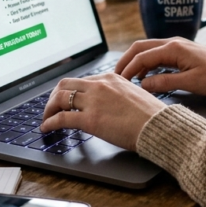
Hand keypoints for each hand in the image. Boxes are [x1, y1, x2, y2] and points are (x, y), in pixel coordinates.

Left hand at [40, 73, 165, 150]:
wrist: (159, 126)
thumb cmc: (152, 116)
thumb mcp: (133, 95)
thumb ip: (117, 95)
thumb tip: (109, 104)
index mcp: (111, 78)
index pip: (82, 81)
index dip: (70, 91)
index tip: (66, 100)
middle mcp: (99, 85)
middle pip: (65, 84)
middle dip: (54, 97)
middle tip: (52, 108)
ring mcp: (93, 101)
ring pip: (60, 98)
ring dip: (49, 109)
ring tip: (47, 118)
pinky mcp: (90, 119)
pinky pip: (62, 118)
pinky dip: (50, 122)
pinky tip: (47, 128)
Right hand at [115, 37, 205, 95]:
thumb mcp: (191, 83)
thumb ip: (165, 83)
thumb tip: (142, 85)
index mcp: (173, 48)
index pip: (142, 56)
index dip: (127, 69)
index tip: (118, 81)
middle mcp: (172, 43)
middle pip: (140, 47)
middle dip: (125, 60)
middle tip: (115, 76)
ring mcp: (175, 45)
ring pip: (147, 49)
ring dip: (135, 61)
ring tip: (126, 78)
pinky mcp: (179, 51)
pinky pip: (156, 54)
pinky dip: (145, 63)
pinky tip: (144, 76)